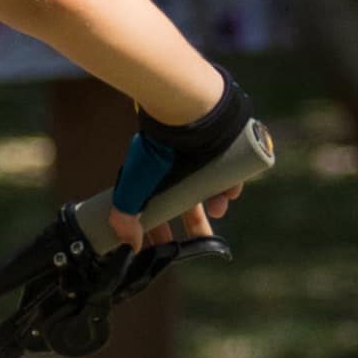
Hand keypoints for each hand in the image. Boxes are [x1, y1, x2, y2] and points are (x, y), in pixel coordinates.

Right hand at [97, 78, 277, 238]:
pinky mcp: (225, 147)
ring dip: (215, 204)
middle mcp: (180, 166)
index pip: (159, 206)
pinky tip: (230, 193)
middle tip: (201, 242)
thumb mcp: (135, 185)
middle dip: (194, 223)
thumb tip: (129, 244)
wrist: (186, 110)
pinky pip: (231, 170)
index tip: (163, 246)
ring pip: (211, 186)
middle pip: (189, 200)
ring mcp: (204, 156)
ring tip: (218, 211)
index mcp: (157, 174)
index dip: (160, 227)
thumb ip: (126, 215)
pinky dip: (231, 184)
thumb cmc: (157, 146)